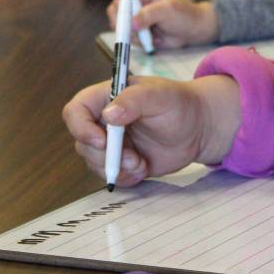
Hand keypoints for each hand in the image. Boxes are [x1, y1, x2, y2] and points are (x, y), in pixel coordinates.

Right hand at [62, 75, 239, 187]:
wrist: (198, 128)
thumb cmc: (179, 103)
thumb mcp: (159, 96)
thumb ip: (133, 101)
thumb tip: (108, 115)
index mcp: (106, 98)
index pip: (75, 111)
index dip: (81, 128)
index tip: (102, 141)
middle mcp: (103, 121)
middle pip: (83, 143)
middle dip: (106, 156)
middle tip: (134, 158)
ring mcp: (111, 142)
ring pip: (94, 162)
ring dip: (117, 168)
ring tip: (141, 163)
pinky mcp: (122, 161)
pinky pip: (111, 176)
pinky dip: (125, 178)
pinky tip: (143, 169)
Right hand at [106, 0, 219, 48]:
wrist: (194, 30)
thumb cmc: (184, 14)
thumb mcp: (168, 11)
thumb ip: (149, 15)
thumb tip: (132, 24)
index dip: (120, 13)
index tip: (129, 25)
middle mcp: (135, 1)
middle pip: (116, 15)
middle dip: (126, 28)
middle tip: (139, 34)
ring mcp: (136, 17)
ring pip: (123, 29)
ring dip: (135, 37)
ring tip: (152, 37)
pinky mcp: (139, 30)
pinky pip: (130, 38)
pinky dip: (139, 42)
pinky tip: (153, 40)